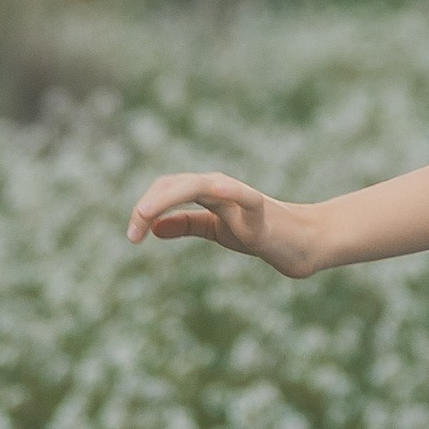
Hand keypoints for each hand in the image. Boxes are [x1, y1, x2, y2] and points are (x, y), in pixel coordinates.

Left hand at [126, 168, 323, 277]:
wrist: (297, 244)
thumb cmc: (256, 231)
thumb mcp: (214, 229)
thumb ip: (186, 225)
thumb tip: (153, 228)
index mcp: (206, 191)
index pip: (166, 189)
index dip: (145, 208)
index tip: (132, 236)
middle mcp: (219, 187)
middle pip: (177, 184)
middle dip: (149, 204)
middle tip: (132, 232)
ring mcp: (240, 197)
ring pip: (200, 186)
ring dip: (169, 197)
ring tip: (145, 213)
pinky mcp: (260, 212)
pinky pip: (245, 197)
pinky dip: (229, 192)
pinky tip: (214, 191)